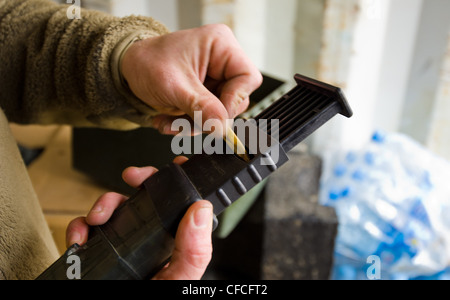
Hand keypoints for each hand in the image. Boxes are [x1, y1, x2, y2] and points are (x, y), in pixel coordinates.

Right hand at [66, 157, 212, 279]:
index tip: (174, 165)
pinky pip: (89, 231)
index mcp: (175, 243)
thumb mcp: (179, 281)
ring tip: (97, 217)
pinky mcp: (101, 253)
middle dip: (138, 183)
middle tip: (132, 177)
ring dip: (104, 204)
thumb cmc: (155, 299)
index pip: (180, 205)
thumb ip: (194, 251)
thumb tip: (201, 211)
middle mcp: (150, 240)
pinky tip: (81, 238)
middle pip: (147, 199)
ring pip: (116, 209)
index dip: (178, 182)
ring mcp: (124, 246)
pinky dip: (80, 228)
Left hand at [121, 24, 262, 135]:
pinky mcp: (207, 94)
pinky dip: (189, 124)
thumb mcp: (173, 85)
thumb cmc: (147, 63)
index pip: (247, 78)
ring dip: (196, 124)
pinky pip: (208, 117)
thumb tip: (222, 127)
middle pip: (236, 99)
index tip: (214, 117)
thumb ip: (200, 107)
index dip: (233, 101)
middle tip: (186, 124)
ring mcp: (215, 79)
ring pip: (221, 113)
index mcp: (221, 45)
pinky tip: (170, 121)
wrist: (129, 69)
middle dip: (209, 117)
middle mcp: (222, 61)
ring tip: (170, 124)